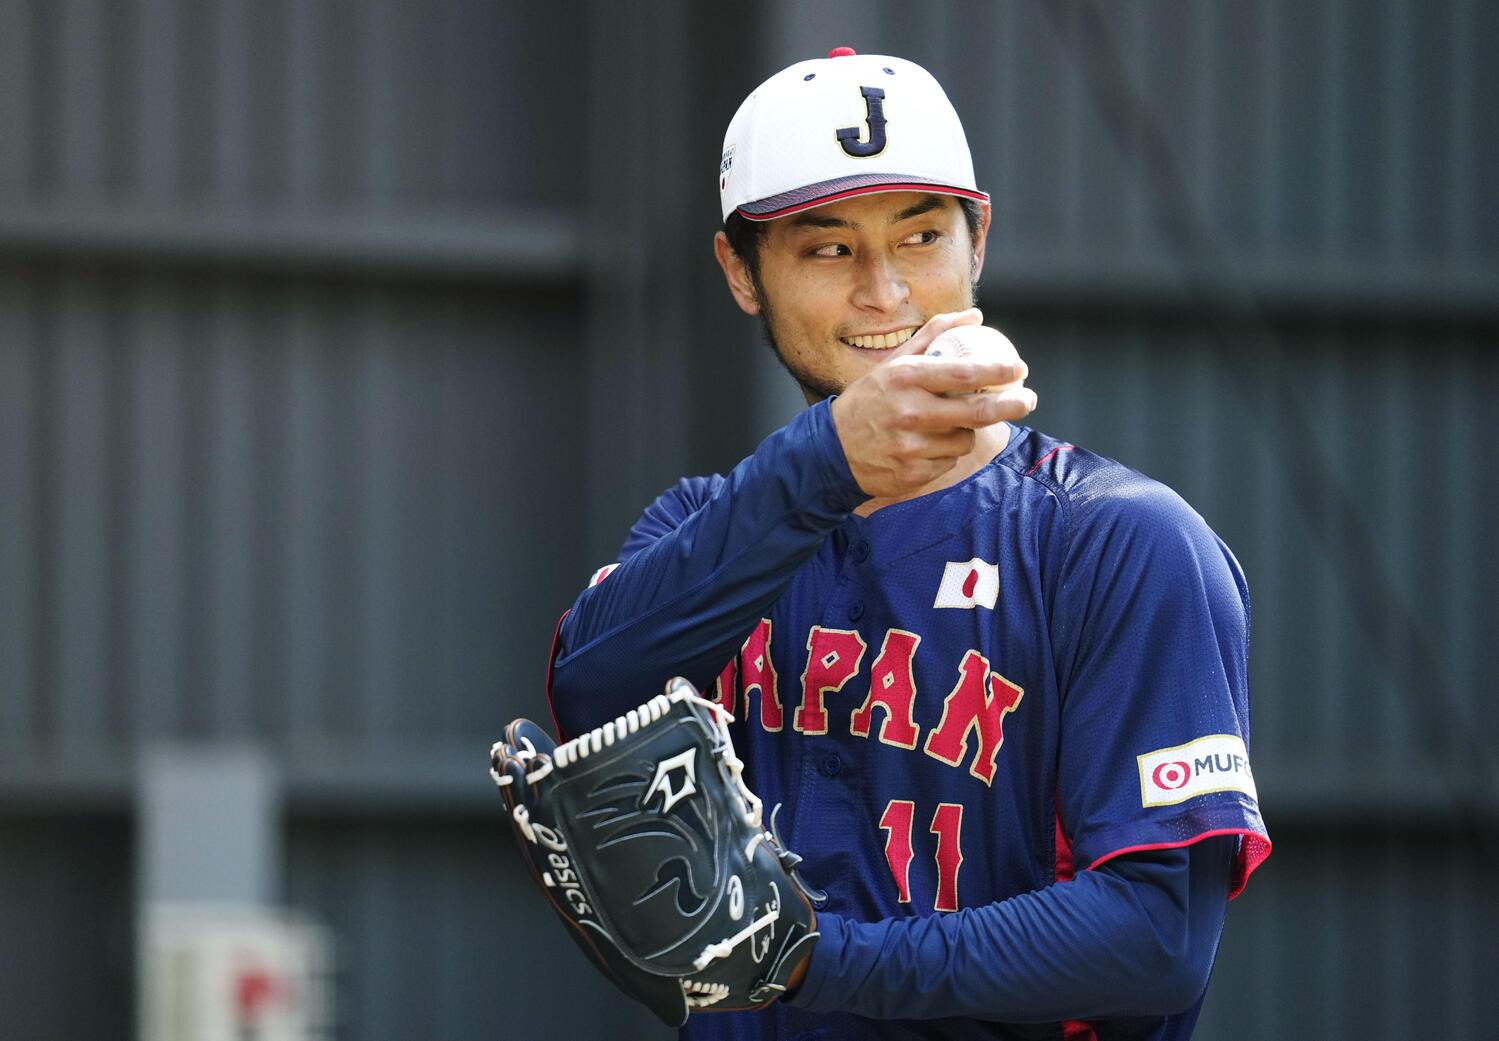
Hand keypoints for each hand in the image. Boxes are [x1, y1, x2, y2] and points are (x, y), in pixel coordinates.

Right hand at [830, 309, 1036, 499]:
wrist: (831, 451)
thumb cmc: (868, 401)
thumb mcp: (894, 364)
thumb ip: (934, 337)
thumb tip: (975, 317)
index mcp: (905, 379)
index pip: (962, 373)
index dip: (997, 371)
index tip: (1019, 369)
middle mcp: (909, 412)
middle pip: (976, 411)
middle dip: (1010, 405)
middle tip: (1028, 400)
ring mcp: (911, 447)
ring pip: (964, 439)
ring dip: (967, 431)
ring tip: (947, 425)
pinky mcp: (912, 473)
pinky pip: (948, 461)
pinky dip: (946, 452)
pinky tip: (927, 446)